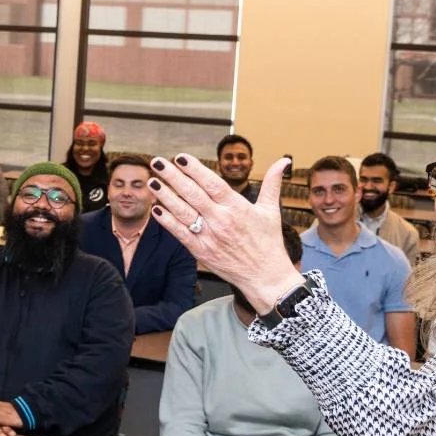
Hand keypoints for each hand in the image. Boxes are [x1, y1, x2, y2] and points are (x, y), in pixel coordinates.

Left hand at [147, 155, 302, 311]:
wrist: (266, 278)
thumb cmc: (269, 243)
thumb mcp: (271, 211)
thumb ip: (273, 183)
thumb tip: (284, 160)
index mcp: (238, 208)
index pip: (213, 184)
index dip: (195, 170)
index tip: (180, 157)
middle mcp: (222, 221)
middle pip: (193, 195)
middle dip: (173, 177)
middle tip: (157, 162)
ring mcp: (210, 237)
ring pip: (183, 213)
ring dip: (166, 196)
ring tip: (152, 182)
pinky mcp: (202, 252)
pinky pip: (181, 234)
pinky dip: (167, 222)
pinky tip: (156, 209)